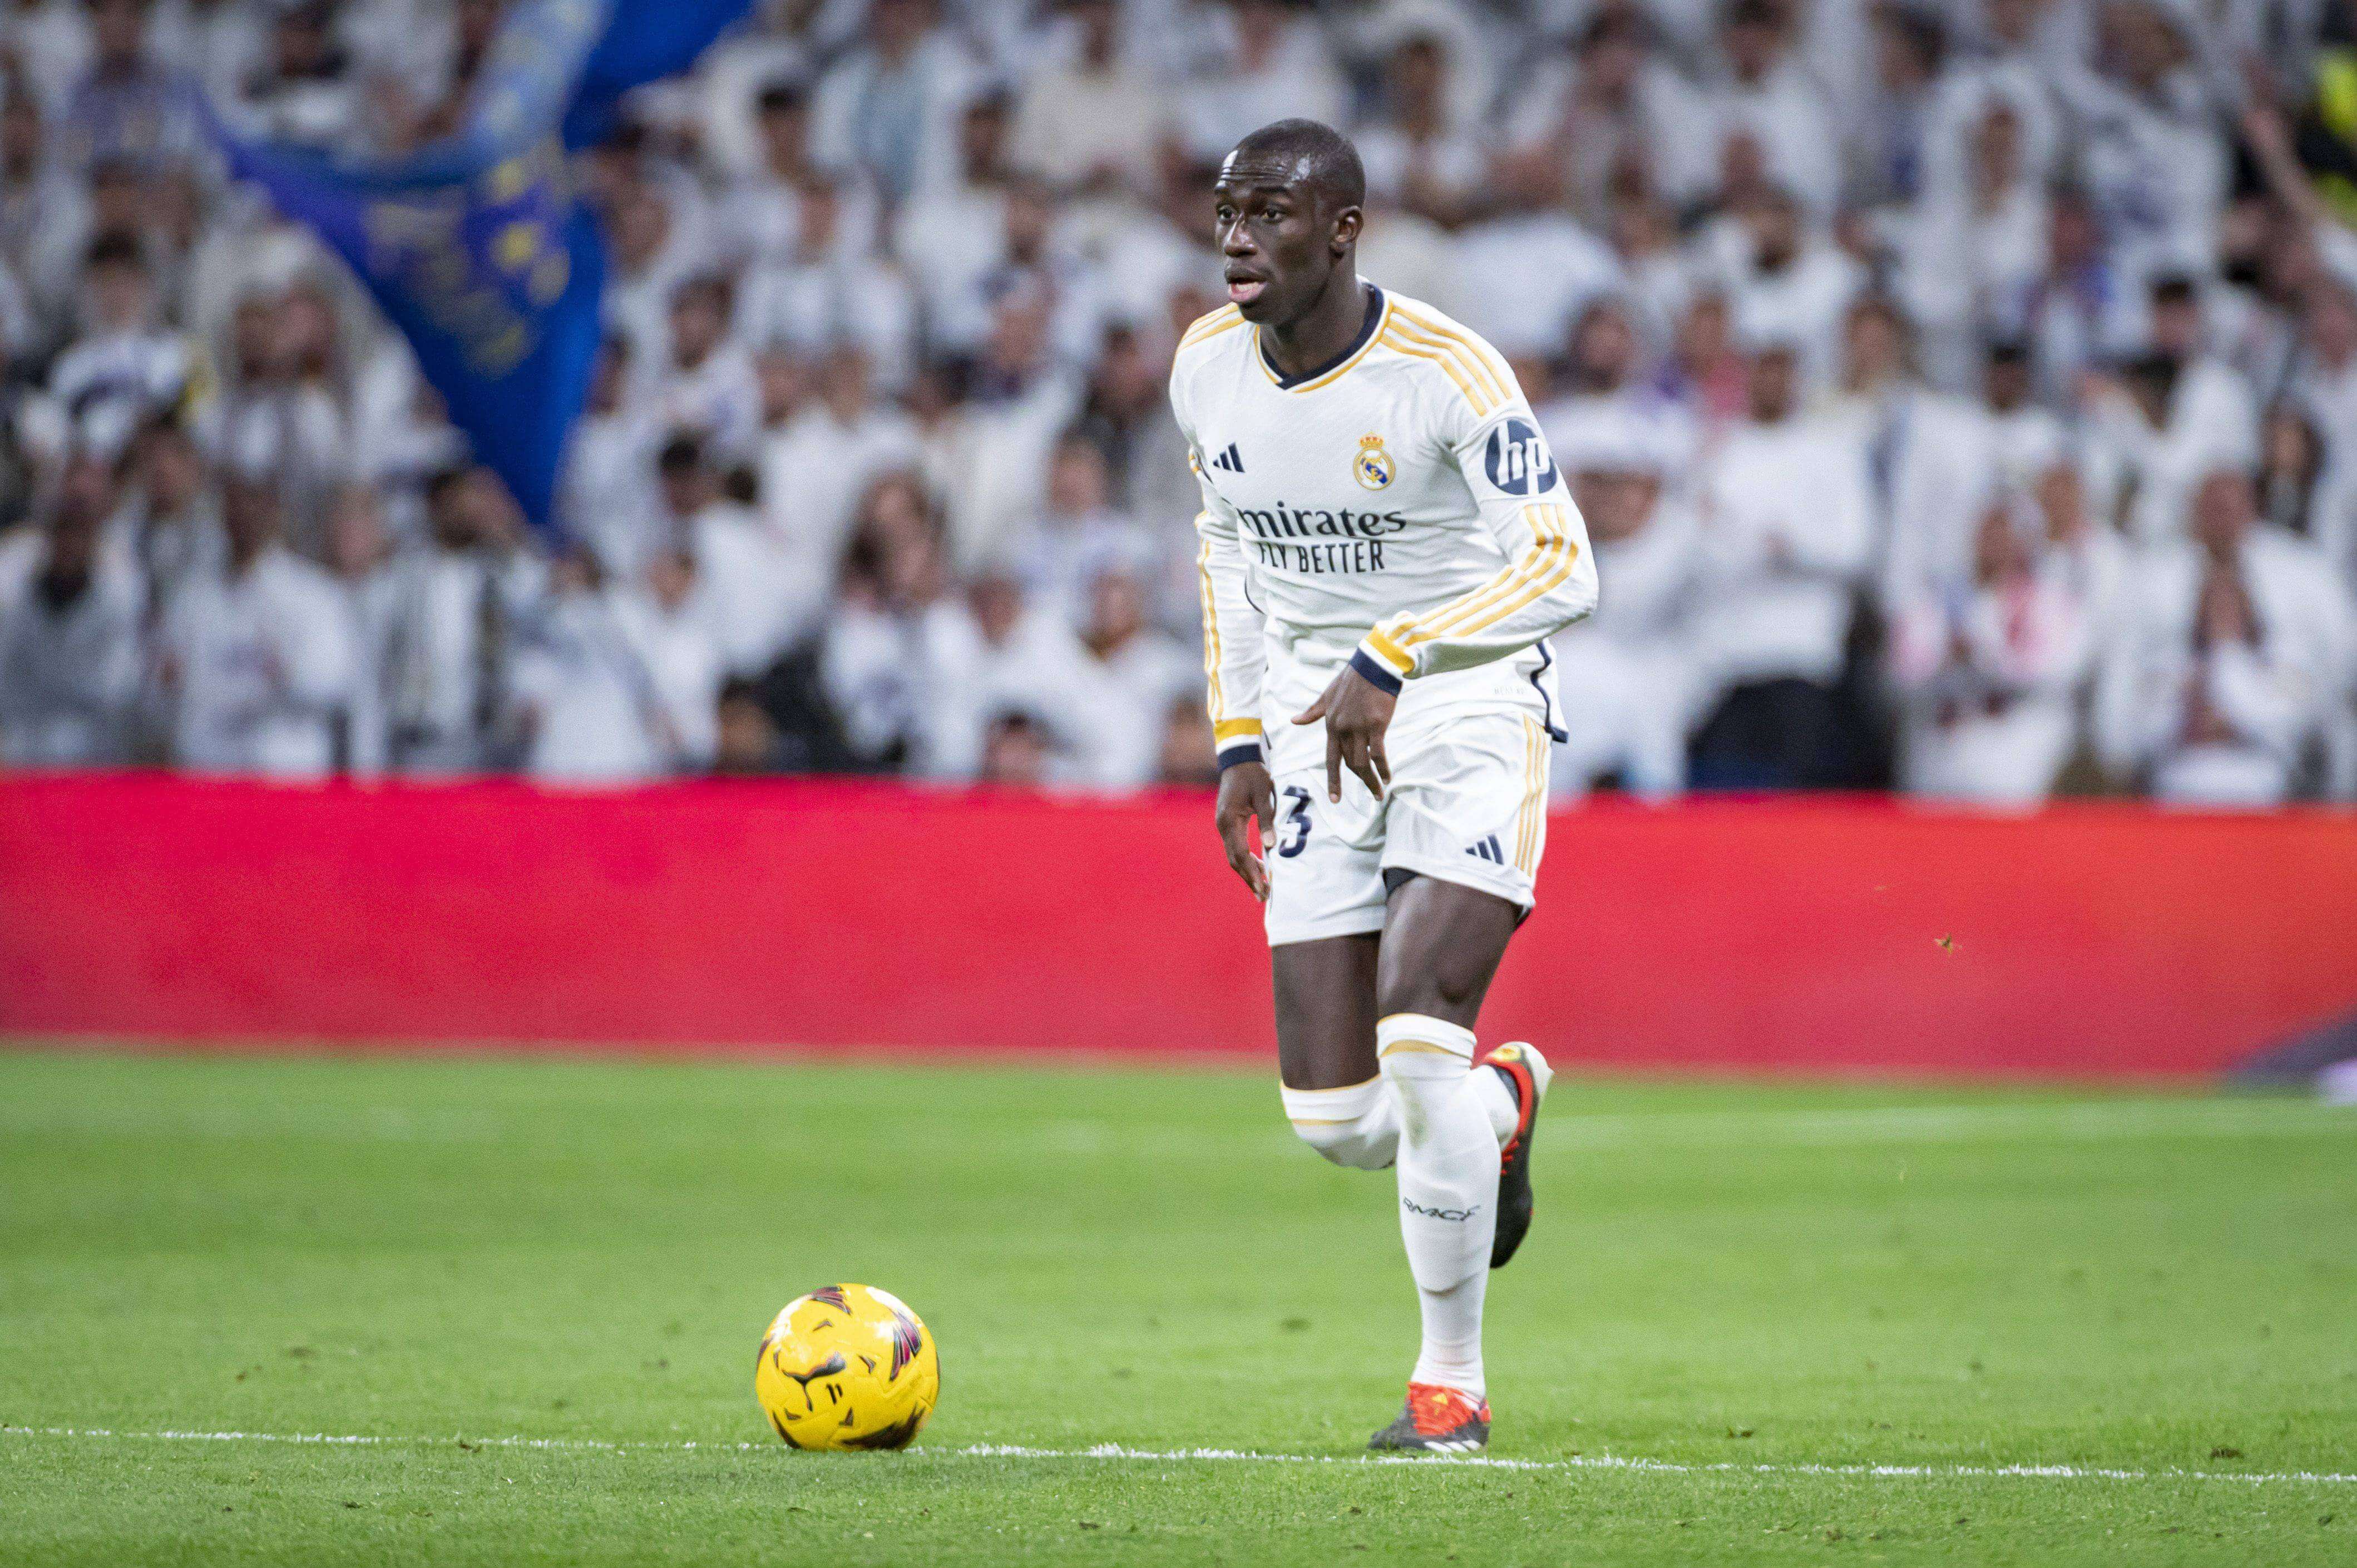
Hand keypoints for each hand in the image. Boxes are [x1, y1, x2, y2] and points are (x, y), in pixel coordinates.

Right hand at [1214, 761, 1273, 901]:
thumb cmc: (1253, 775)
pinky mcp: (1227, 823)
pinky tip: (1257, 867)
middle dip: (1249, 879)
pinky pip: (1235, 847)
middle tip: (1263, 896)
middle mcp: (1223, 826)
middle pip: (1234, 860)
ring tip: (1261, 888)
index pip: (1240, 854)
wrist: (1239, 759)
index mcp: (1229, 820)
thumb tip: (1271, 846)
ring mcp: (1223, 825)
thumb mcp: (1263, 795)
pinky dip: (1245, 860)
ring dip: (1247, 872)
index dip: (1252, 873)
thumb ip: (1266, 820)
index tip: (1263, 887)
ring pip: (1233, 856)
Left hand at [1293, 665, 1396, 801]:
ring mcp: (1359, 728)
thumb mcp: (1328, 695)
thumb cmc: (1352, 679)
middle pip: (1349, 764)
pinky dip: (1383, 768)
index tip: (1335, 799)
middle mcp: (1342, 729)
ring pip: (1363, 763)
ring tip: (1379, 792)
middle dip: (1360, 782)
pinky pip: (1379, 754)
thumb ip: (1313, 712)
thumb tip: (1294, 721)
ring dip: (1372, 781)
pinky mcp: (1376, 725)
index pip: (1331, 758)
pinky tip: (1388, 777)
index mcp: (1331, 724)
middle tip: (1373, 794)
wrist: (1373, 665)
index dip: (1334, 779)